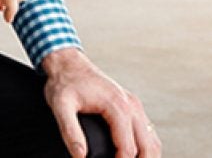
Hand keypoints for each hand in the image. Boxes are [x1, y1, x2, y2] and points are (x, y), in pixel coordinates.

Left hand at [41, 48, 159, 157]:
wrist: (67, 62)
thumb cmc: (64, 82)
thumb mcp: (60, 106)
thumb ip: (70, 132)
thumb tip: (80, 157)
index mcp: (118, 106)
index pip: (128, 148)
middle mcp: (131, 105)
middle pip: (147, 147)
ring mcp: (134, 105)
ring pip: (152, 140)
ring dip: (147, 156)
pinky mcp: (132, 106)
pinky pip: (147, 132)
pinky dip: (146, 148)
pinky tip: (136, 156)